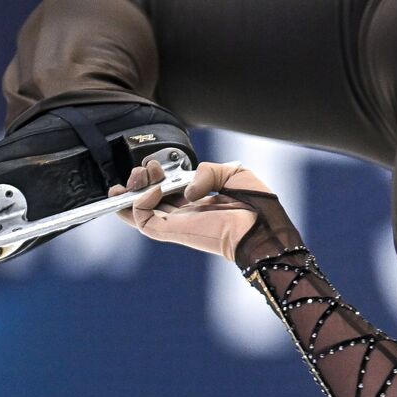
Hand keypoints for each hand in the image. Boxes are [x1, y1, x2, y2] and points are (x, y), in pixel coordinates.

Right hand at [110, 159, 272, 261]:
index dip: (156, 176)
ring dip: (132, 192)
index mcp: (199, 202)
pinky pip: (144, 220)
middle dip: (139, 181)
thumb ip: (207, 171)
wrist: (264, 227)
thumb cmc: (258, 205)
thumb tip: (186, 187)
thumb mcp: (232, 173)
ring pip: (140, 212)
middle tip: (144, 169)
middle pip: (148, 201)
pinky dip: (140, 204)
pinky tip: (153, 189)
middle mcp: (185, 214)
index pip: (167, 192)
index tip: (156, 164)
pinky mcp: (172, 232)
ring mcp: (177, 225)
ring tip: (138, 176)